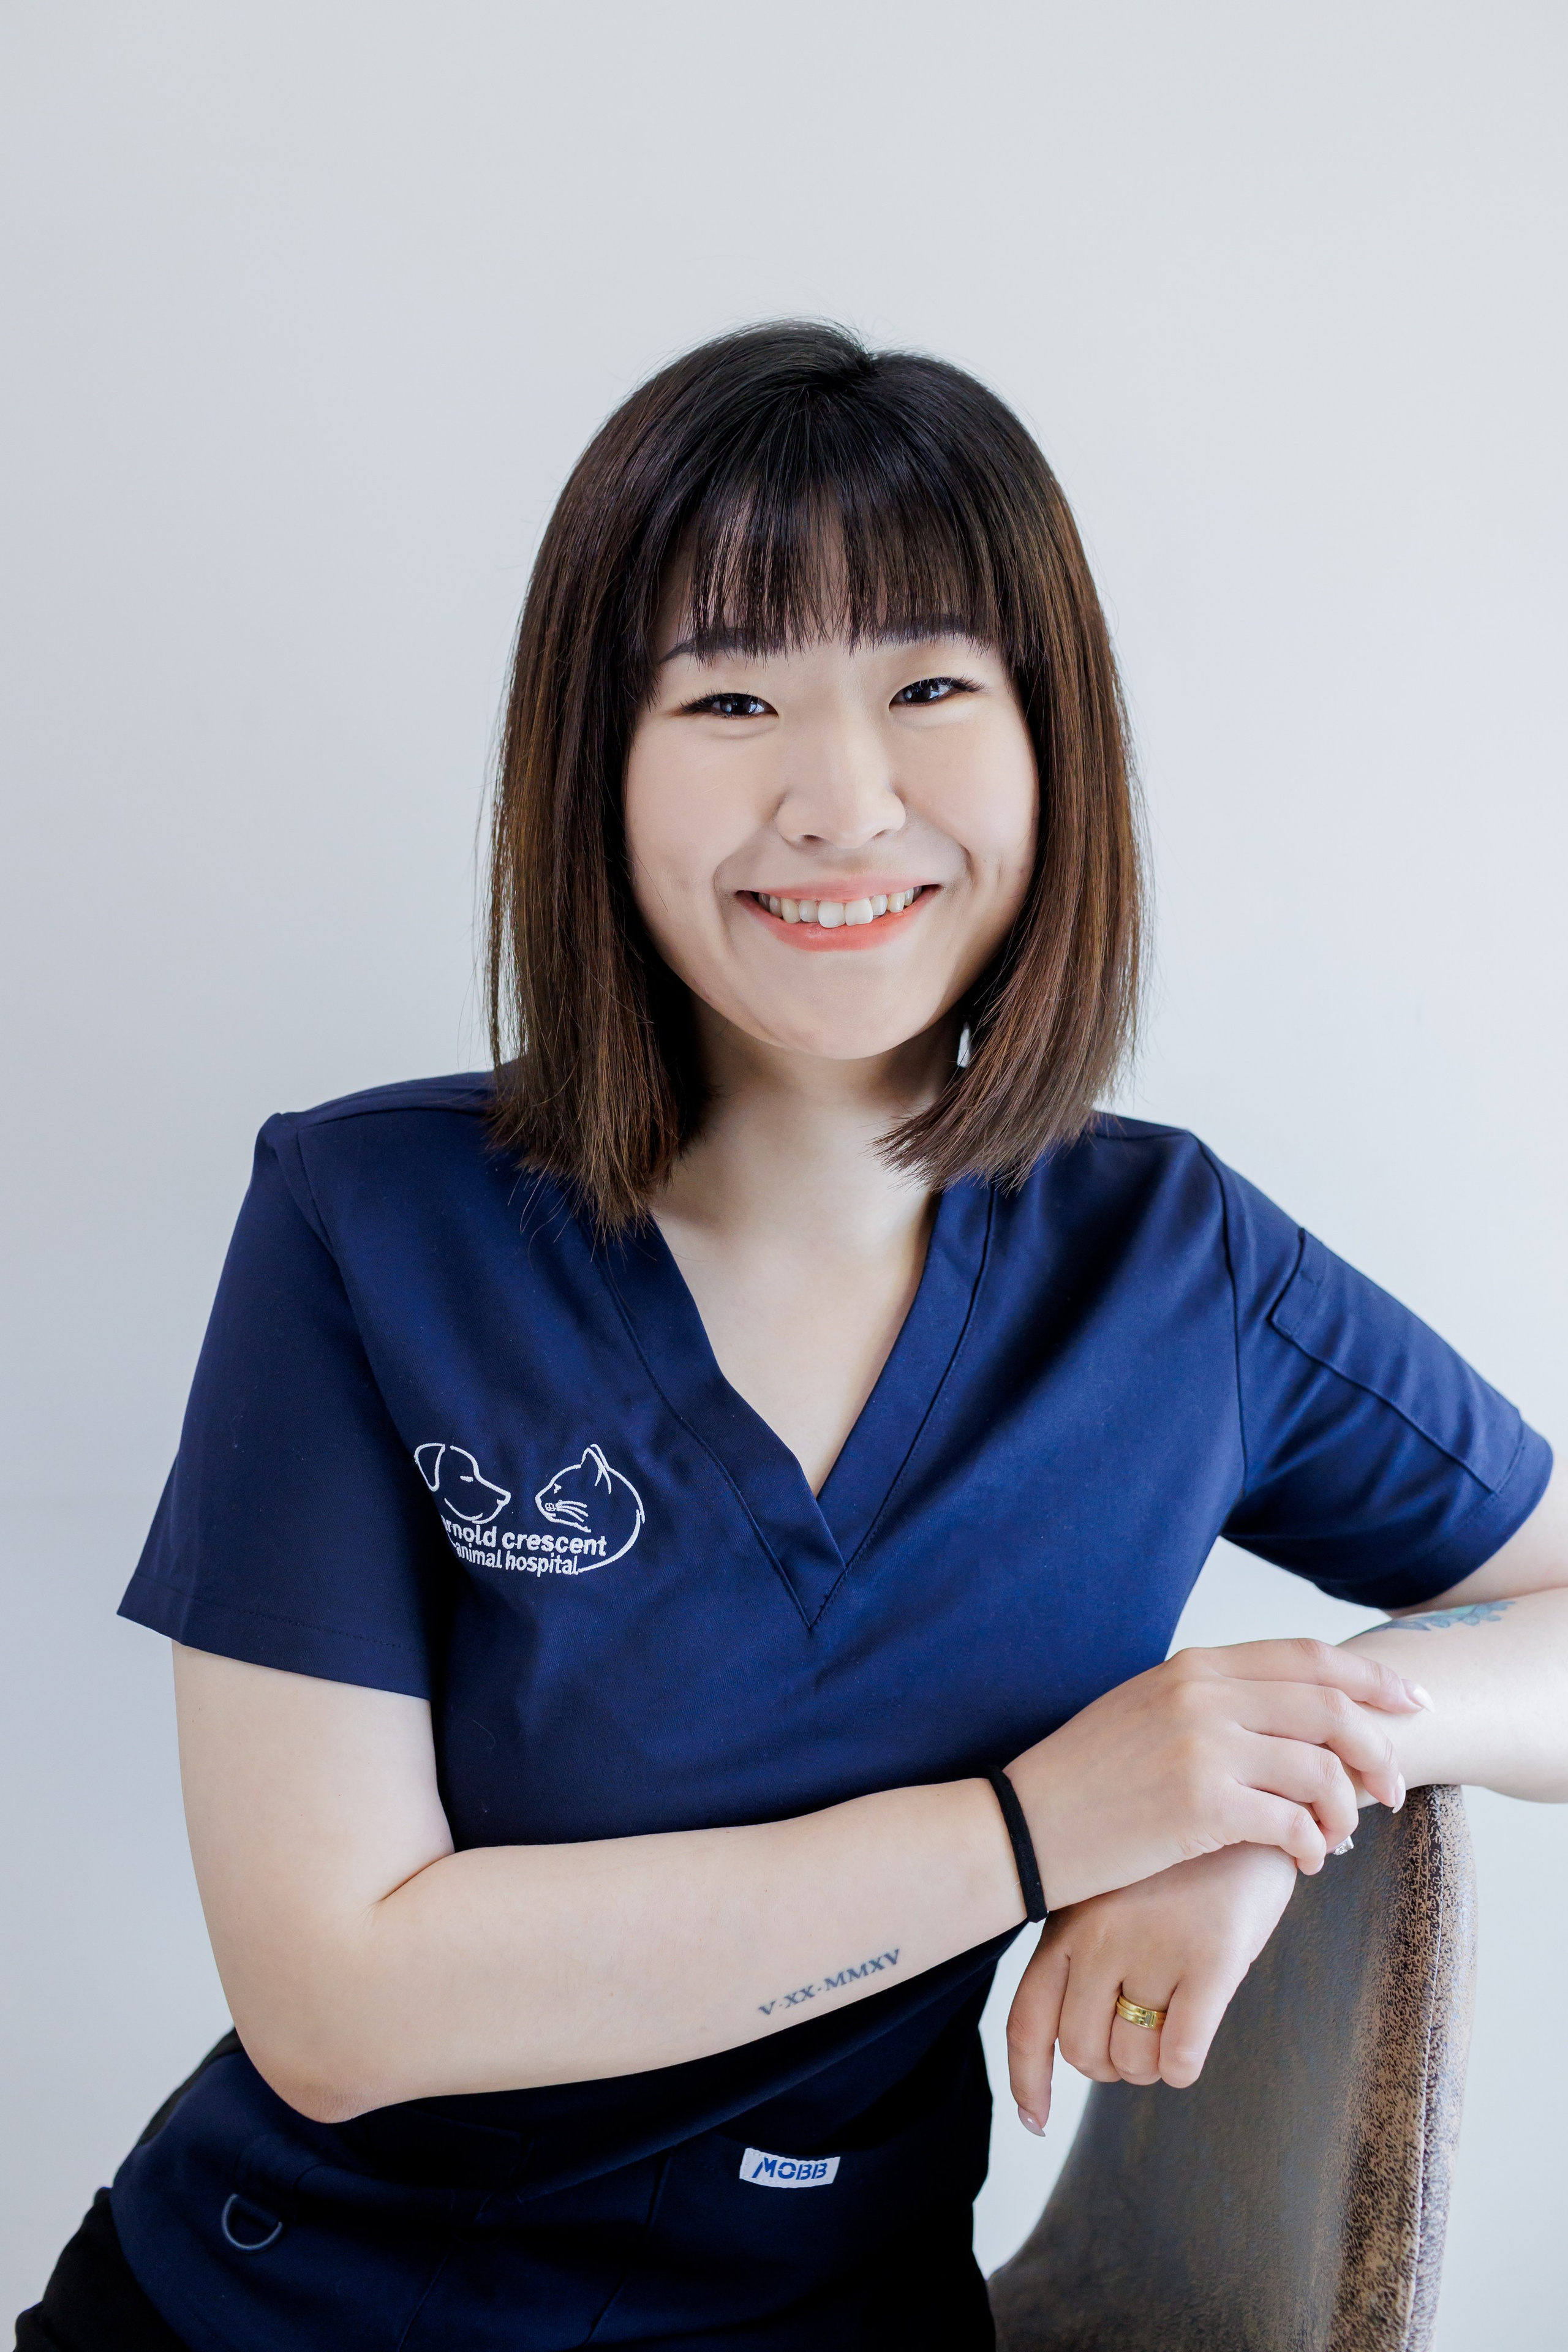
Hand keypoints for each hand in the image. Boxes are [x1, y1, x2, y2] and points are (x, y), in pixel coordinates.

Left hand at [1005, 1844, 1297, 2128]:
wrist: (1247, 1807)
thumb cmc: (1177, 1865)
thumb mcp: (1110, 1895)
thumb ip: (1083, 1956)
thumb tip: (1071, 2045)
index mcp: (1067, 1923)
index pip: (1027, 2022)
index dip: (1028, 2082)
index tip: (1036, 2120)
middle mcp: (1101, 1937)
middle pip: (1083, 2052)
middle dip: (1112, 2064)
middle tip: (1141, 2036)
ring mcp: (1153, 1946)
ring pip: (1133, 2060)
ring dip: (1151, 2065)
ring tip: (1172, 2025)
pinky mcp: (1209, 1958)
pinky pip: (1180, 2055)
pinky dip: (1182, 2066)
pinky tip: (1192, 2045)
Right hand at [1007, 1639, 1427, 1907]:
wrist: (1022, 1826)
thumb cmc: (1084, 1778)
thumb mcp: (1145, 1711)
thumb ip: (1211, 1700)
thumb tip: (1286, 1714)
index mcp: (1193, 1666)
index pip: (1307, 1657)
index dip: (1371, 1677)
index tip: (1410, 1702)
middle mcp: (1202, 1695)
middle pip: (1330, 1708)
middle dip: (1377, 1750)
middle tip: (1391, 1789)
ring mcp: (1202, 1747)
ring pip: (1321, 1769)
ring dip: (1347, 1809)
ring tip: (1337, 1837)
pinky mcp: (1200, 1805)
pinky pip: (1292, 1823)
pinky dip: (1313, 1845)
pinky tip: (1304, 1861)